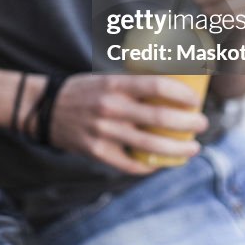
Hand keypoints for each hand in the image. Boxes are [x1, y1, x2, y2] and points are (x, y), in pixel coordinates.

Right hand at [49, 73, 207, 173]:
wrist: (43, 108)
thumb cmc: (82, 90)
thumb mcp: (105, 79)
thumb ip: (132, 86)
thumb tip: (171, 88)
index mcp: (114, 85)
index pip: (156, 86)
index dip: (181, 93)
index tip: (195, 99)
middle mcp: (110, 108)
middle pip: (160, 119)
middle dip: (188, 124)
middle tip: (201, 124)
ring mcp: (104, 133)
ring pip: (151, 147)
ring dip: (178, 150)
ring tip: (193, 148)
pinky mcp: (97, 152)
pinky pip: (131, 164)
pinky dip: (150, 166)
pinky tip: (163, 163)